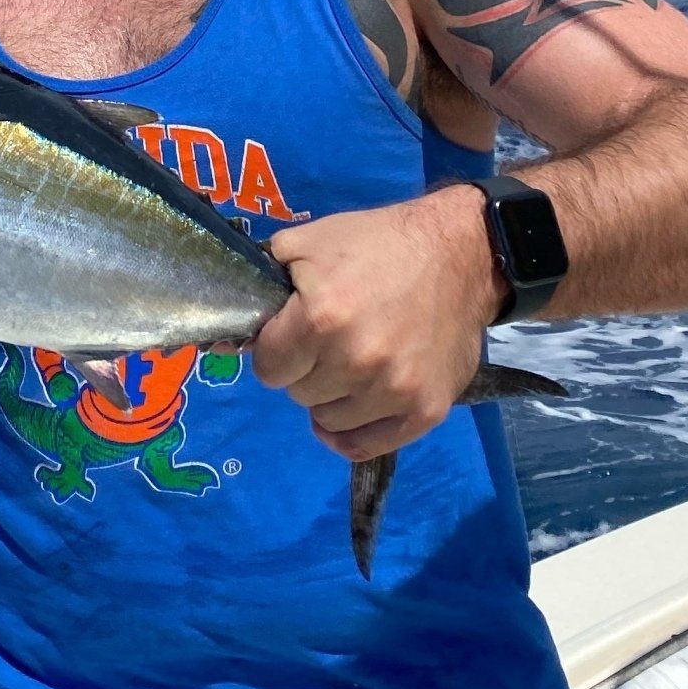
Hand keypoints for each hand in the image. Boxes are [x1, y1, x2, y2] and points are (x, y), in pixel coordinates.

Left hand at [249, 188, 498, 460]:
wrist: (460, 253)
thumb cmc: (377, 243)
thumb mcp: (308, 242)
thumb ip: (263, 283)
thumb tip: (227, 335)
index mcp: (321, 318)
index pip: (268, 367)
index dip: (276, 348)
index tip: (293, 333)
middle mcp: (357, 361)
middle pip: (297, 393)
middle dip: (305, 368)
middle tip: (329, 340)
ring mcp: (394, 390)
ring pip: (327, 420)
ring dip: (331, 396)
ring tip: (353, 361)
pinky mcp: (425, 411)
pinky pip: (365, 446)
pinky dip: (351, 432)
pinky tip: (355, 405)